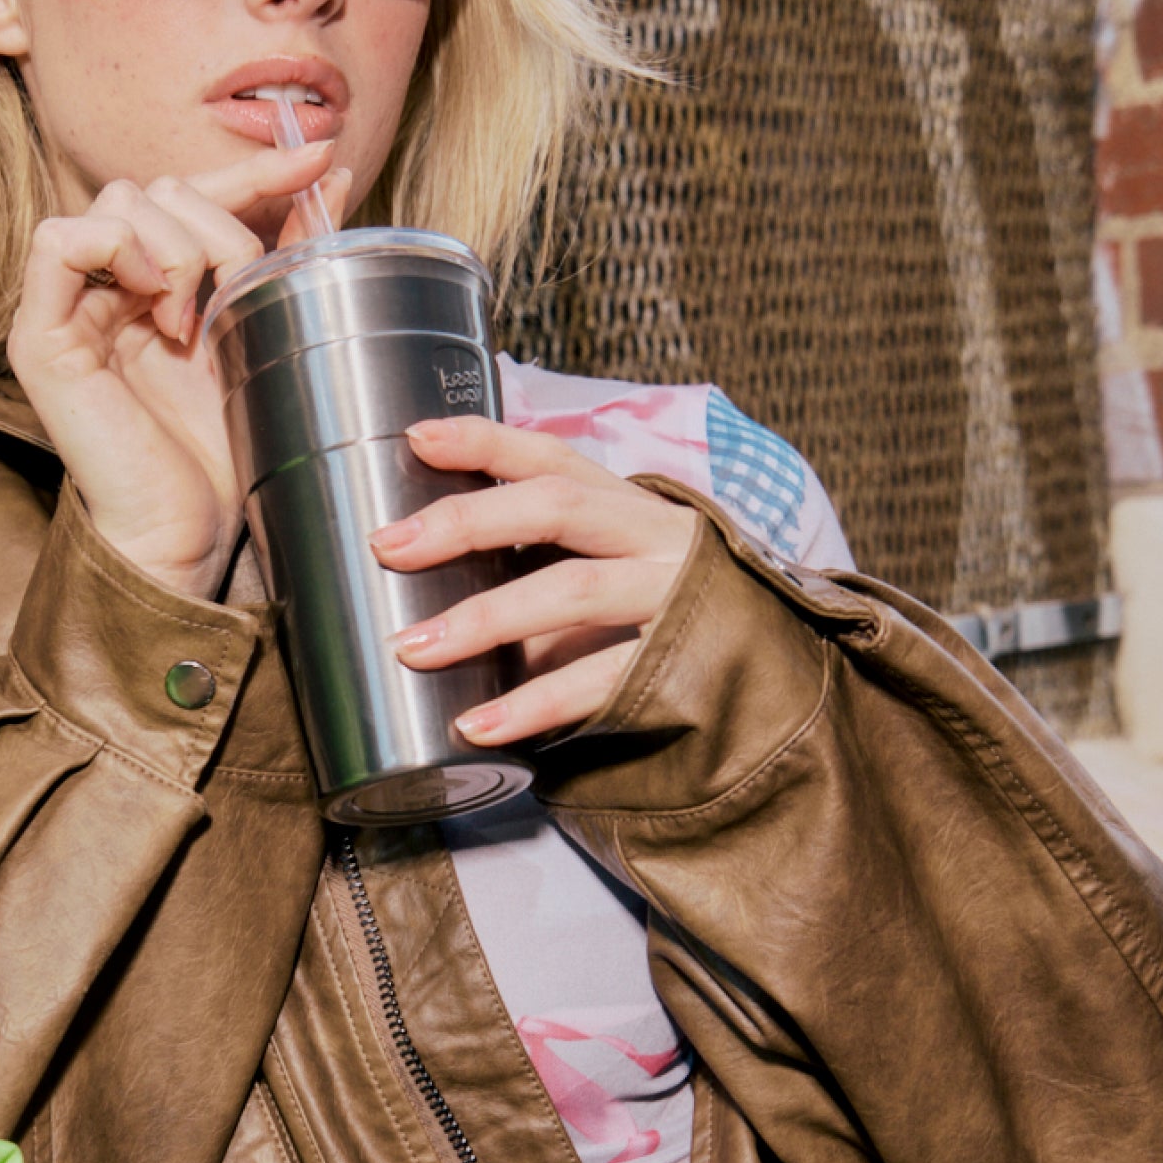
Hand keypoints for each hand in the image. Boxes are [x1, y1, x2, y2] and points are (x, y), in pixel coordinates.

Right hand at [8, 145, 350, 596]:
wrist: (190, 532)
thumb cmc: (227, 449)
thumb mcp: (270, 330)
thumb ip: (290, 254)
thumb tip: (333, 176)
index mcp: (155, 282)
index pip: (193, 192)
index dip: (253, 171)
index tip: (317, 160)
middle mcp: (106, 285)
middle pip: (153, 188)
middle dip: (214, 226)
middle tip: (234, 296)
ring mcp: (68, 307)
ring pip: (116, 204)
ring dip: (172, 247)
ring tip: (191, 319)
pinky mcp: (41, 337)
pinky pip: (56, 241)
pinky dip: (112, 249)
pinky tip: (152, 303)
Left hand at [368, 417, 700, 745]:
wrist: (775, 663)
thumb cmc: (658, 609)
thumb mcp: (604, 564)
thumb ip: (537, 558)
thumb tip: (423, 573)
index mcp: (625, 503)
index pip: (550, 457)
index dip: (483, 441)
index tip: (416, 437)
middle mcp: (651, 535)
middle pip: (554, 507)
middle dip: (466, 522)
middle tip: (388, 546)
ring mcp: (671, 595)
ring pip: (572, 589)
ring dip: (485, 619)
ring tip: (412, 647)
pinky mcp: (681, 664)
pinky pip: (599, 680)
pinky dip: (532, 704)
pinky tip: (476, 724)